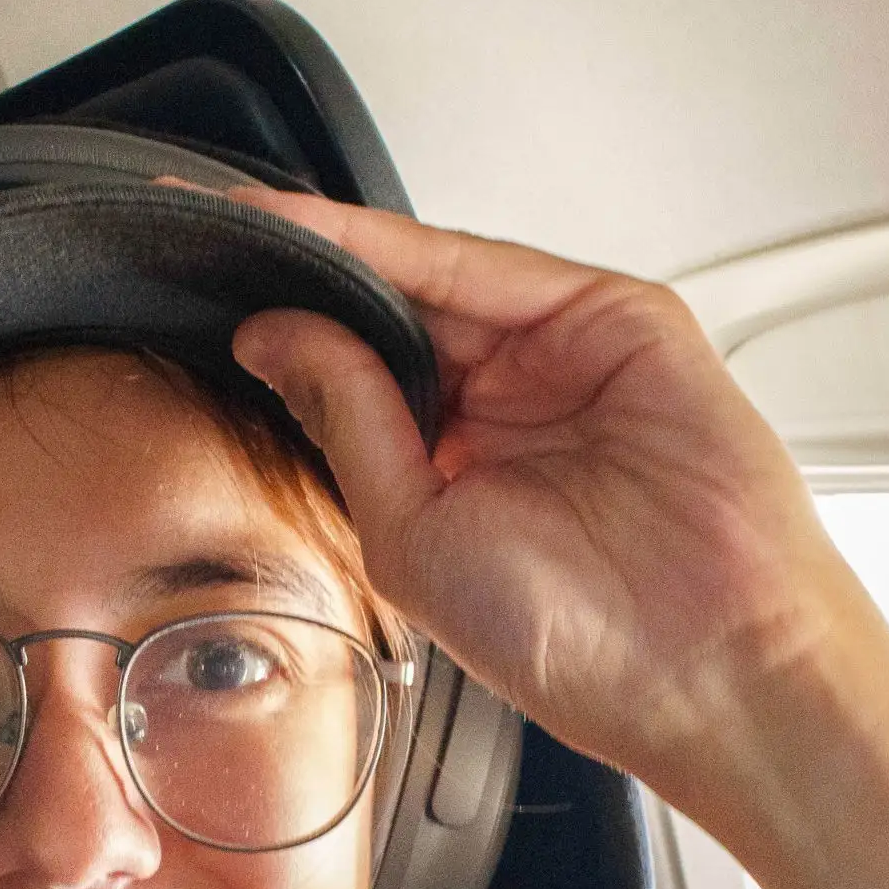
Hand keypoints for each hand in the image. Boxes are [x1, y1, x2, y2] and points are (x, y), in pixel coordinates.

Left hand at [215, 188, 888, 888]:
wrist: (705, 666)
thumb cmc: (574, 636)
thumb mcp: (409, 534)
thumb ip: (348, 422)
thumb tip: (275, 335)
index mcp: (451, 458)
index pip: (349, 367)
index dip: (274, 324)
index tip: (183, 288)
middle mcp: (503, 399)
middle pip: (384, 305)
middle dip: (295, 265)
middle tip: (193, 228)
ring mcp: (563, 354)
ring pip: (434, 274)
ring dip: (340, 244)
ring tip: (244, 222)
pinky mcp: (624, 321)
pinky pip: (499, 269)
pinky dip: (414, 249)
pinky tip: (336, 239)